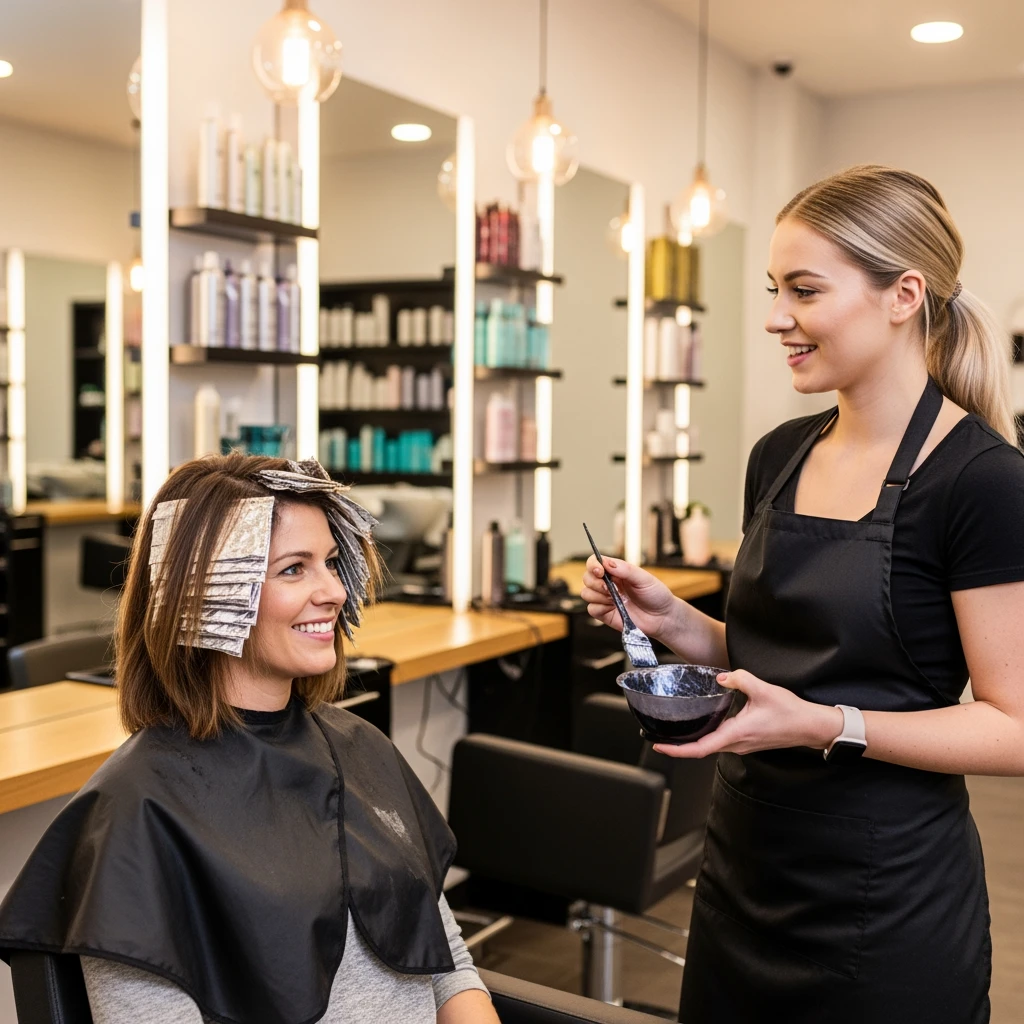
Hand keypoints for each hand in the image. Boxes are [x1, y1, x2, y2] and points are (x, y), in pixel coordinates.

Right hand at [580, 556, 676, 639]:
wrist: (663, 618)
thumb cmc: (656, 595)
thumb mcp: (643, 578)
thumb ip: (625, 569)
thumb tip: (606, 562)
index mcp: (616, 571)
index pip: (595, 562)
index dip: (593, 565)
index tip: (600, 571)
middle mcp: (608, 584)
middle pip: (587, 578)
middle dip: (595, 582)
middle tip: (610, 588)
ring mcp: (605, 599)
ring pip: (586, 593)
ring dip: (597, 595)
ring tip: (614, 599)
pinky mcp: (605, 614)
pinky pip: (591, 609)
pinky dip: (599, 608)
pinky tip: (613, 608)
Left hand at [652, 670, 844, 758]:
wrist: (811, 727)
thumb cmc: (791, 712)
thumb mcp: (764, 690)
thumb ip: (740, 679)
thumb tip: (721, 677)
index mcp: (737, 733)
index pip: (700, 748)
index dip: (677, 749)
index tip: (659, 745)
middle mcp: (737, 744)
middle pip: (700, 750)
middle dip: (678, 746)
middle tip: (658, 738)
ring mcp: (742, 745)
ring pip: (711, 746)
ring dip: (692, 742)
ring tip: (674, 732)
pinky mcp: (747, 742)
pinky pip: (720, 742)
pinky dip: (706, 737)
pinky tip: (702, 726)